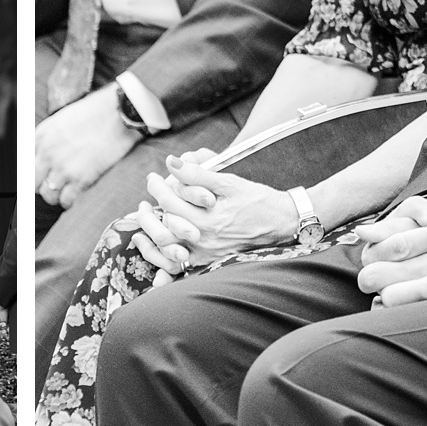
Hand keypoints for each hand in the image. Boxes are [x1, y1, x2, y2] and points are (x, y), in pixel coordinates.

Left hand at [36, 89, 138, 209]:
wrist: (119, 113)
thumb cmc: (94, 113)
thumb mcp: (61, 119)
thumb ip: (47, 139)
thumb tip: (41, 159)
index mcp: (40, 136)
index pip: (24, 165)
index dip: (33, 174)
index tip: (40, 178)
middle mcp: (47, 153)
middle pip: (33, 184)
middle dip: (43, 186)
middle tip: (55, 184)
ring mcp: (63, 168)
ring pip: (48, 195)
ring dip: (57, 195)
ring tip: (68, 189)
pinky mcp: (81, 179)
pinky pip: (67, 201)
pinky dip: (71, 200)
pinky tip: (78, 192)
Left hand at [127, 159, 298, 274]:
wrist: (280, 222)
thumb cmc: (256, 199)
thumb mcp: (228, 182)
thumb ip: (198, 173)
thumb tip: (172, 162)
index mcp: (208, 219)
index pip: (170, 203)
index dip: (157, 188)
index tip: (153, 177)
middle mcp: (205, 240)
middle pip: (164, 226)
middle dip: (149, 211)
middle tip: (146, 198)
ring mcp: (206, 254)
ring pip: (168, 247)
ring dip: (151, 233)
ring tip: (147, 217)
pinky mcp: (209, 261)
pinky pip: (180, 263)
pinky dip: (165, 255)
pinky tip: (157, 243)